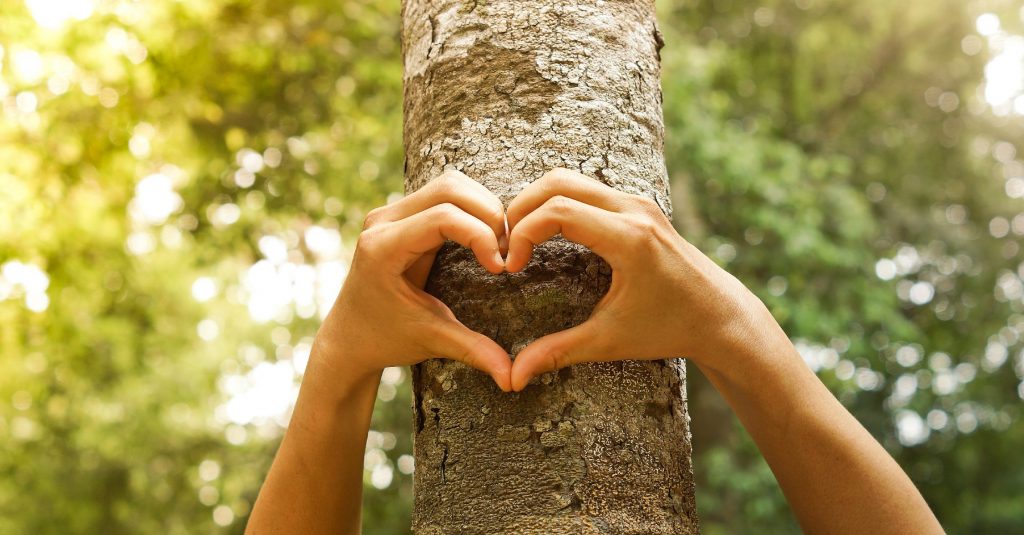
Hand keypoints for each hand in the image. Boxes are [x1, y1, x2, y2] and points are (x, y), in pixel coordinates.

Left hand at [315, 170, 513, 390]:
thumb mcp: (430, 341)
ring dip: (483, 206)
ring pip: (449, 183)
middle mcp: (382, 221)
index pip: (443, 218)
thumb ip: (472, 350)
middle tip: (509, 249)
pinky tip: (488, 236)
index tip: (500, 269)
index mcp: (382, 248)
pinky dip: (472, 206)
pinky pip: (444, 193)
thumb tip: (513, 379)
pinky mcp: (400, 213)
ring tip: (501, 242)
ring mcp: (389, 212)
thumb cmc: (385, 339)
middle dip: (489, 213)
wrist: (349, 337)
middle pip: (449, 188)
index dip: (481, 236)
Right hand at [504, 168, 772, 390]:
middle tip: (504, 244)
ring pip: (571, 180)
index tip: (511, 268)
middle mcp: (634, 210)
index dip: (522, 234)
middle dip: (520, 208)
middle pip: (558, 182)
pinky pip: (587, 190)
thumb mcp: (610, 341)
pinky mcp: (638, 206)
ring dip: (538, 203)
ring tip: (519, 240)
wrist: (720, 317)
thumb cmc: (670, 329)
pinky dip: (557, 203)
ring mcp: (638, 203)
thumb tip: (512, 378)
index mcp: (629, 238)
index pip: (557, 211)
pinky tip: (545, 235)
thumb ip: (558, 353)